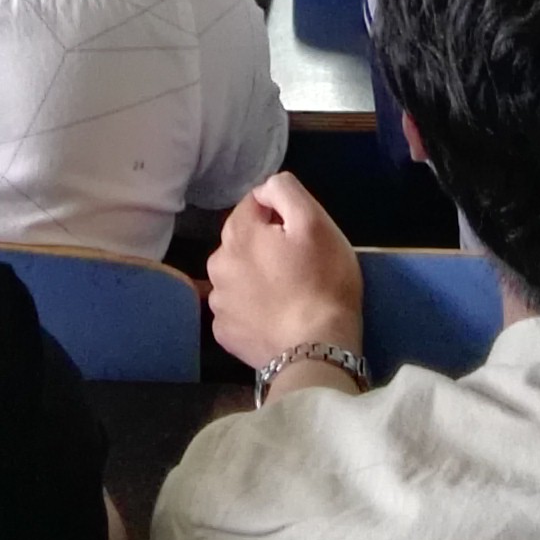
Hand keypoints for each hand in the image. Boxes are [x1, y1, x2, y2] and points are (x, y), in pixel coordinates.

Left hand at [204, 173, 363, 378]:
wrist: (317, 350)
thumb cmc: (323, 281)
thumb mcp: (316, 222)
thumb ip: (285, 191)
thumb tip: (264, 189)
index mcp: (237, 234)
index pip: (253, 204)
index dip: (280, 214)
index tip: (301, 235)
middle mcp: (217, 265)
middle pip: (243, 241)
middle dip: (265, 245)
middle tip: (299, 265)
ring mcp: (218, 303)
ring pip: (237, 275)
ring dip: (256, 277)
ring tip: (288, 294)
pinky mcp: (224, 334)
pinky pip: (237, 310)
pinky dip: (252, 310)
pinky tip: (275, 318)